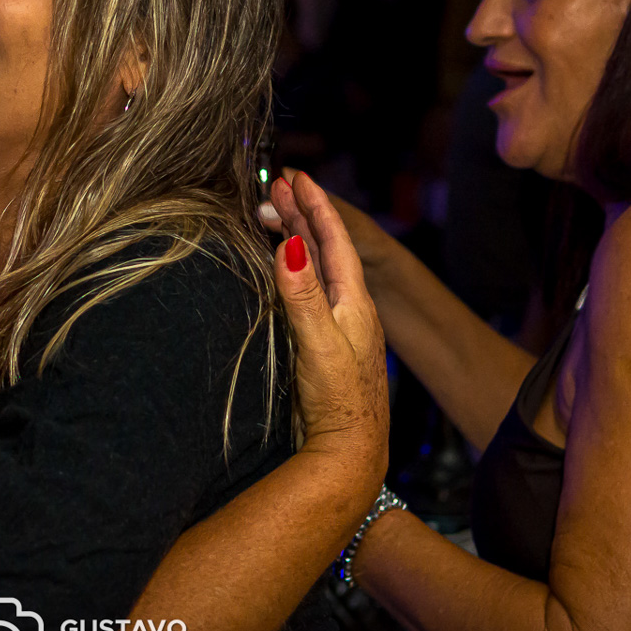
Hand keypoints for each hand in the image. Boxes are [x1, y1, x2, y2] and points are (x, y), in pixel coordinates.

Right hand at [268, 172, 388, 489]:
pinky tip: (283, 270)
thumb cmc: (339, 403)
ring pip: (317, 268)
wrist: (350, 455)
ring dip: (298, 238)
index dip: (315, 206)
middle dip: (303, 214)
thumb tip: (292, 244)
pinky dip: (293, 268)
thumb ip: (304, 295)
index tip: (296, 175)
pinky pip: (308, 290)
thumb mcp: (320, 344)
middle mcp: (348, 309)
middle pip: (325, 249)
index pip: (334, 241)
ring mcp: (338, 327)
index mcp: (353, 303)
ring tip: (277, 215)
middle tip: (278, 185)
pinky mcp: (324, 344)